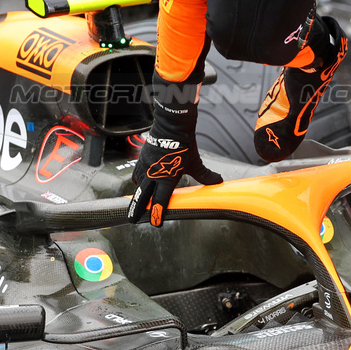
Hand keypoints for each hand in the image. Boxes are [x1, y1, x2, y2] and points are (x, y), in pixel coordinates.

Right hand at [127, 76, 222, 226]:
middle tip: (132, 219)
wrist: (172, 126)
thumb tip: (218, 182)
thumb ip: (205, 175)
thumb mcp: (195, 163)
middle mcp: (153, 175)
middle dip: (136, 209)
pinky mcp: (141, 159)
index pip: (160, 200)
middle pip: (142, 197)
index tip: (156, 223)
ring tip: (137, 203)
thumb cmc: (184, 144)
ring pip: (138, 185)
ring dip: (138, 194)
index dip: (157, 213)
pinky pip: (136, 173)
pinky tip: (140, 182)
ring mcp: (145, 166)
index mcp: (167, 179)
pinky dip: (137, 180)